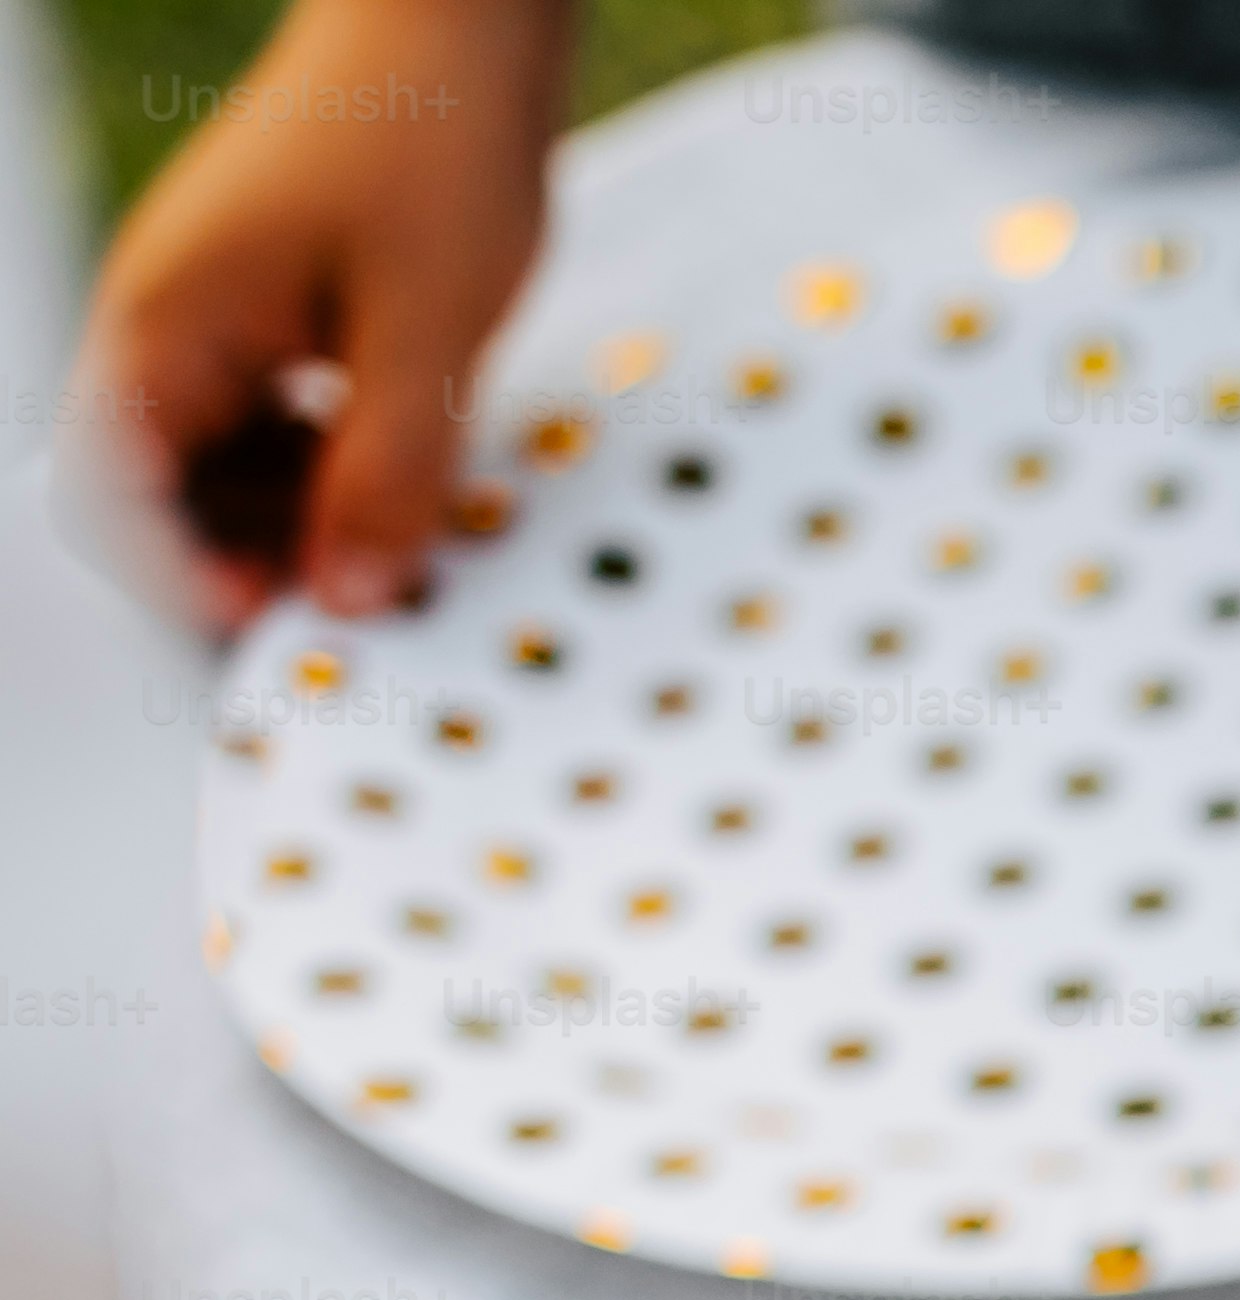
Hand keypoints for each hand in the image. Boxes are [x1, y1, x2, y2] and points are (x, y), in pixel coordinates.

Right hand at [70, 0, 565, 627]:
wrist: (456, 26)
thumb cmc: (427, 142)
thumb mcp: (427, 333)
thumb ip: (388, 474)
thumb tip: (351, 601)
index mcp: (166, 329)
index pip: (110, 496)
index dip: (177, 581)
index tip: (275, 626)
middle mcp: (169, 328)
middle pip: (166, 496)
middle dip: (252, 560)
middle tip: (364, 601)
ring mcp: (219, 321)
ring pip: (227, 469)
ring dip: (301, 521)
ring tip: (402, 545)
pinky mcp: (276, 316)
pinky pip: (278, 425)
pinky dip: (334, 468)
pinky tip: (410, 483)